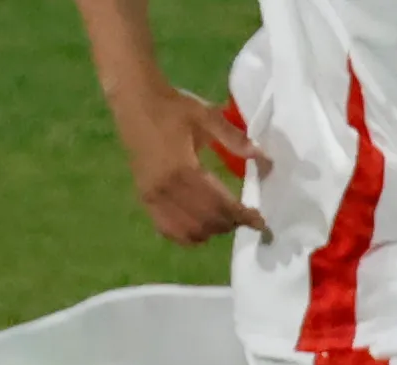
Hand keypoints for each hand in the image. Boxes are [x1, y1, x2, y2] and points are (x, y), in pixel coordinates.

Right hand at [113, 81, 269, 244]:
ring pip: (188, 231)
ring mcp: (152, 196)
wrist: (133, 98)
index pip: (219, 205)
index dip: (242, 217)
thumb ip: (234, 138)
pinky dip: (187, 234)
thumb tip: (263, 156)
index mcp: (182, 169)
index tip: (260, 222)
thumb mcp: (205, 115)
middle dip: (230, 223)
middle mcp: (165, 189)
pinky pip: (167, 229)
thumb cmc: (171, 106)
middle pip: (206, 223)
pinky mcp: (144, 197)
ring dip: (210, 231)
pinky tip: (200, 226)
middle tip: (245, 216)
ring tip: (224, 218)